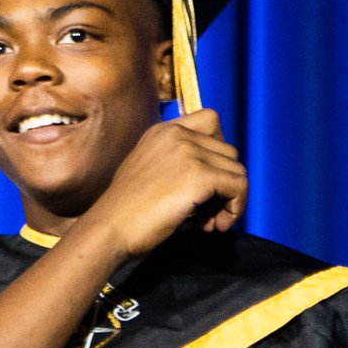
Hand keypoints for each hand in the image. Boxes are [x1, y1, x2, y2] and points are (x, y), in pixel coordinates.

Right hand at [82, 109, 247, 259]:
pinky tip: (213, 226)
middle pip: (229, 152)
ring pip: (238, 171)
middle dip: (224, 184)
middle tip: (207, 213)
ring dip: (230, 200)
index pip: (212, 120)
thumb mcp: (147, 171)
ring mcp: (189, 152)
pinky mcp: (199, 175)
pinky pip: (238, 187)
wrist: (109, 228)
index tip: (209, 178)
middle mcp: (177, 134)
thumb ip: (176, 163)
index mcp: (163, 130)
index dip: (219, 149)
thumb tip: (214, 178)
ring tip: (209, 223)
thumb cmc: (125, 211)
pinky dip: (235, 209)